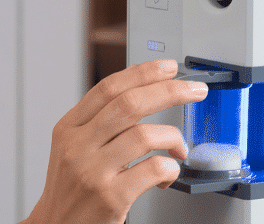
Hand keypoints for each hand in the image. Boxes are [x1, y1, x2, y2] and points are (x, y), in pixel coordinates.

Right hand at [21, 59, 207, 223]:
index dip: (142, 72)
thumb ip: (99, 124)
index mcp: (68, 128)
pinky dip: (170, 169)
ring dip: (174, 137)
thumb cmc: (70, 190)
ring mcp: (94, 171)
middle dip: (170, 91)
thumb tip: (143, 94)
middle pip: (130, 104)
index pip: (108, 89)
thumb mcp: (72, 148)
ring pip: (146, 135)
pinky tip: (167, 175)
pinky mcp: (111, 197)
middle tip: (194, 90)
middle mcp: (78, 146)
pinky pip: (154, 169)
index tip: (168, 68)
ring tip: (178, 148)